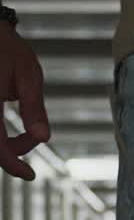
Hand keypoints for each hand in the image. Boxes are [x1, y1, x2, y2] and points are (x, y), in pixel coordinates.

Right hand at [0, 20, 50, 179]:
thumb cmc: (5, 45)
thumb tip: (43, 136)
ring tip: (26, 132)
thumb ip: (34, 108)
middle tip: (33, 141)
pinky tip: (13, 127)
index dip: (12, 164)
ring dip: (5, 143)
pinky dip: (0, 133)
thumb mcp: (28, 74)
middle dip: (12, 151)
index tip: (29, 174)